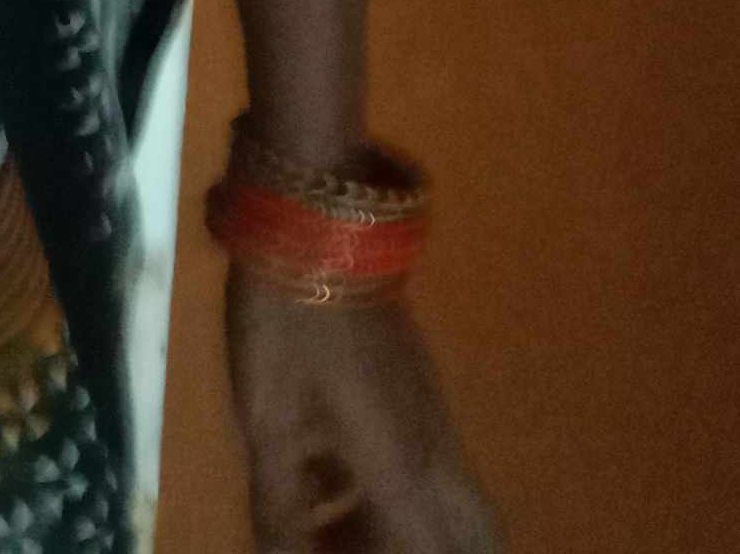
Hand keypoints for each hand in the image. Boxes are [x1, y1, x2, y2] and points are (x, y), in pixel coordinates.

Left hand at [226, 268, 502, 550]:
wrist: (314, 220)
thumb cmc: (288, 329)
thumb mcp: (268, 427)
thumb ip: (282, 511)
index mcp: (405, 472)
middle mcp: (436, 449)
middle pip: (471, 534)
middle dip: (427, 550)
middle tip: (360, 544)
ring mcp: (430, 409)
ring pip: (443, 498)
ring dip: (392, 525)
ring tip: (324, 528)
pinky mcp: (413, 379)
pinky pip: (420, 459)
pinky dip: (381, 487)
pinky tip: (319, 479)